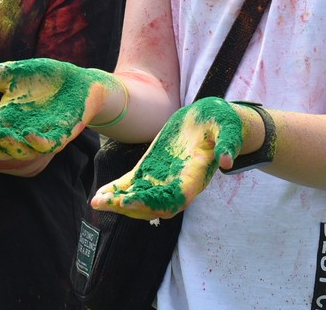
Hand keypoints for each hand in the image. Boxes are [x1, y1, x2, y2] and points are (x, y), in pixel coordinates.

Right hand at [0, 58, 117, 158]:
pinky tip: (30, 134)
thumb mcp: (5, 74)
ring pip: (23, 151)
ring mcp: (41, 135)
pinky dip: (38, 143)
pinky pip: (49, 145)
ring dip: (11, 146)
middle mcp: (21, 132)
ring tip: (1, 135)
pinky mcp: (61, 134)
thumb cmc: (40, 76)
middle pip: (2, 147)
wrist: (76, 79)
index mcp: (5, 121)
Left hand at [91, 97, 243, 219]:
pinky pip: (134, 184)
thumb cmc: (223, 123)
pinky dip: (118, 190)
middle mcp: (179, 184)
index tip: (130, 201)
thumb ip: (228, 144)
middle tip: (104, 203)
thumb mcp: (229, 129)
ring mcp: (164, 178)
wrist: (213, 119)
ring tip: (96, 202)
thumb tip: (226, 162)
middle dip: (129, 206)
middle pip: (153, 205)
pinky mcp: (154, 169)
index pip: (174, 198)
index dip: (153, 202)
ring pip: (141, 198)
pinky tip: (101, 194)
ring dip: (119, 202)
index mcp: (196, 176)